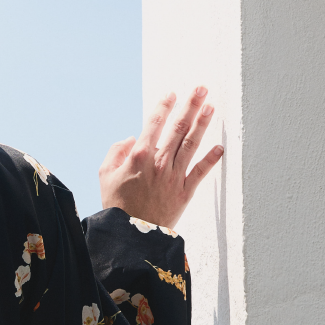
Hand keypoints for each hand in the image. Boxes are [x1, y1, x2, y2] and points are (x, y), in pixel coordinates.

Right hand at [100, 87, 222, 229]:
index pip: (154, 123)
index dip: (164, 105)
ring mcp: (174, 177)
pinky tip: (220, 147)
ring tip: (211, 107)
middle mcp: (159, 162)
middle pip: (178, 128)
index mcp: (138, 155)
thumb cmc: (116, 204)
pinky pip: (200, 172)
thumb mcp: (105, 175)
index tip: (172, 93)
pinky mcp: (184, 192)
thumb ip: (115, 151)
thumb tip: (132, 137)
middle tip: (201, 89)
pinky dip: (211, 160)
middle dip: (190, 106)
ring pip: (191, 144)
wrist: (130, 235)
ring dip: (202, 124)